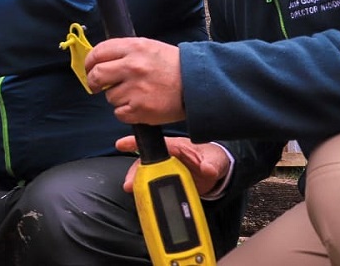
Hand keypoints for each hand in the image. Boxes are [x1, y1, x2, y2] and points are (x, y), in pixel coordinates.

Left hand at [84, 36, 183, 124]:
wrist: (196, 85)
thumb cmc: (173, 66)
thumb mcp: (148, 47)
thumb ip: (124, 51)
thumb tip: (99, 60)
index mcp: (134, 47)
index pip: (98, 52)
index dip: (89, 62)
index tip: (89, 68)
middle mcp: (132, 66)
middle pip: (96, 75)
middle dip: (93, 82)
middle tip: (97, 85)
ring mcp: (135, 88)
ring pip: (109, 96)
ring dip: (117, 97)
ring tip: (135, 94)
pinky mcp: (140, 109)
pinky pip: (119, 113)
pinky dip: (126, 112)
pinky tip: (139, 105)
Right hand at [115, 135, 230, 195]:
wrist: (218, 173)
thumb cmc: (213, 159)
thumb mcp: (216, 160)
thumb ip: (212, 164)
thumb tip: (208, 168)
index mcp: (176, 147)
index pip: (154, 143)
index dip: (136, 143)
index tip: (121, 144)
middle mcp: (167, 157)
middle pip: (145, 162)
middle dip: (134, 171)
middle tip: (128, 182)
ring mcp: (165, 170)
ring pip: (146, 174)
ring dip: (137, 182)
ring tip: (131, 189)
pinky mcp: (166, 182)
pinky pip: (152, 185)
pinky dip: (145, 190)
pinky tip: (141, 197)